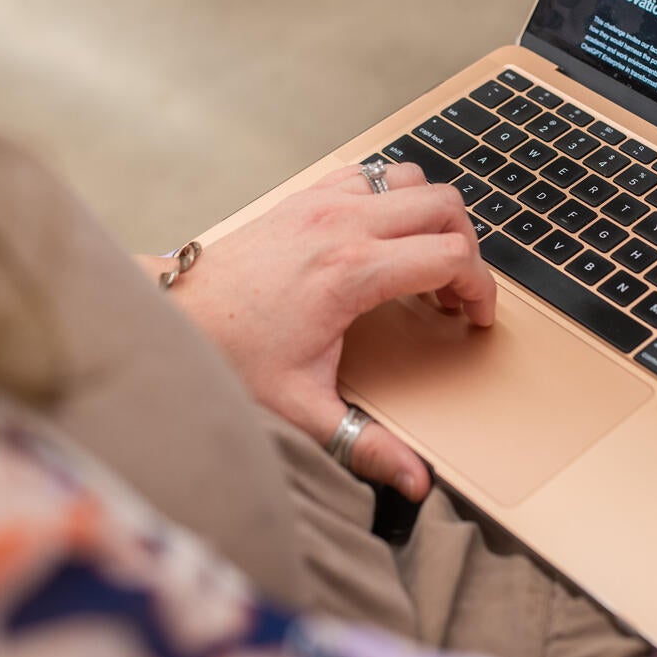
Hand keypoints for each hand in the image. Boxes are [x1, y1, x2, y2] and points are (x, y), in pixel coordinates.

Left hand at [149, 163, 493, 500]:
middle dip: (467, 247)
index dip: (481, 288)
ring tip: (426, 262)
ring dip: (432, 215)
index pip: (452, 257)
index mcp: (352, 273)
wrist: (176, 315)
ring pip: (413, 180)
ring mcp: (322, 202)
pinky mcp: (305, 196)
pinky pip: (371, 174)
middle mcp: (342, 225)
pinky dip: (393, 196)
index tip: (476, 318)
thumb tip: (416, 483)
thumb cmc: (233, 357)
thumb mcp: (303, 408)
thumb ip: (367, 444)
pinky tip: (383, 238)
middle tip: (456, 294)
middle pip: (445, 207)